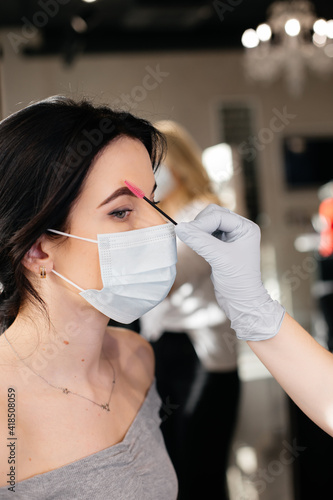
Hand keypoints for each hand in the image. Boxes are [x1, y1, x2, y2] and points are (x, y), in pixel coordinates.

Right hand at [175, 205, 284, 340]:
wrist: (241, 301)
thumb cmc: (237, 281)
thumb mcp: (219, 258)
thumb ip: (199, 241)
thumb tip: (179, 227)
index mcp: (246, 228)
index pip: (219, 215)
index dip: (202, 222)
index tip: (186, 232)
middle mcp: (239, 229)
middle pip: (213, 214)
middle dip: (200, 224)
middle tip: (190, 237)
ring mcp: (231, 237)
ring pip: (209, 222)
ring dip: (198, 230)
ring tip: (193, 242)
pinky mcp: (221, 245)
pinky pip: (206, 233)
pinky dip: (199, 237)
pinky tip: (196, 245)